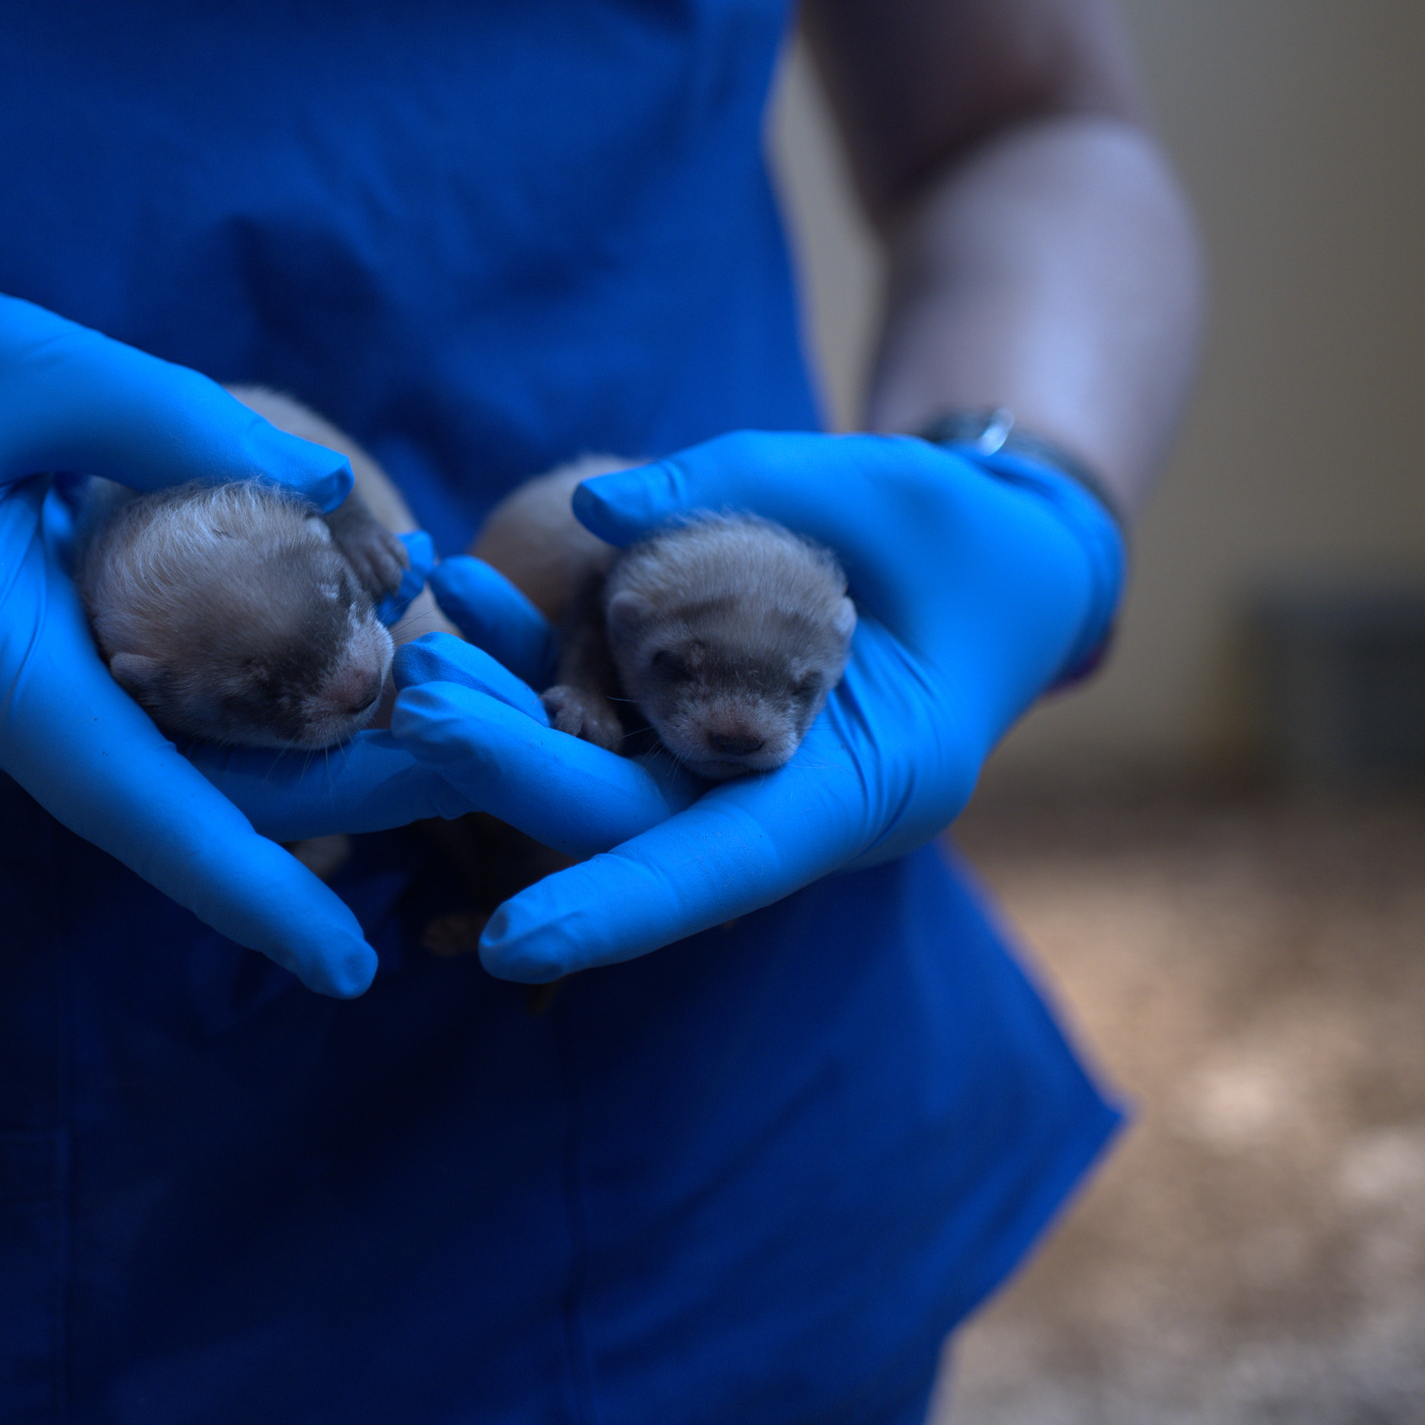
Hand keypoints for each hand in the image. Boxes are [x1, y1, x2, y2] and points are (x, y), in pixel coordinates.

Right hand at [0, 228, 408, 992]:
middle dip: (333, 791)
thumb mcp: (31, 361)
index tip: (342, 966)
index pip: (126, 798)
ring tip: (453, 687)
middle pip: (182, 787)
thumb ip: (181, 429)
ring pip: (181, 747)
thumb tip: (337, 503)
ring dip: (310, 728)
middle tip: (483, 760)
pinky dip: (256, 672)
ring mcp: (12, 686)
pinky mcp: (36, 653)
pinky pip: (158, 691)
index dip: (240, 882)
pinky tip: (356, 616)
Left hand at [396, 431, 1122, 981]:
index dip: (620, 906)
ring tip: (424, 655)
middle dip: (521, 773)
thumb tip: (594, 510)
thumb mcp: (881, 483)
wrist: (1002, 554)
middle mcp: (793, 799)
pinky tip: (469, 598)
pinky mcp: (700, 723)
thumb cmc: (962, 528)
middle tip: (422, 708)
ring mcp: (740, 767)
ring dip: (507, 721)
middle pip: (635, 819)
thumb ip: (742, 486)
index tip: (509, 942)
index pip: (730, 865)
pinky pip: (606, 711)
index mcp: (872, 784)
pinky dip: (538, 661)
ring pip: (604, 772)